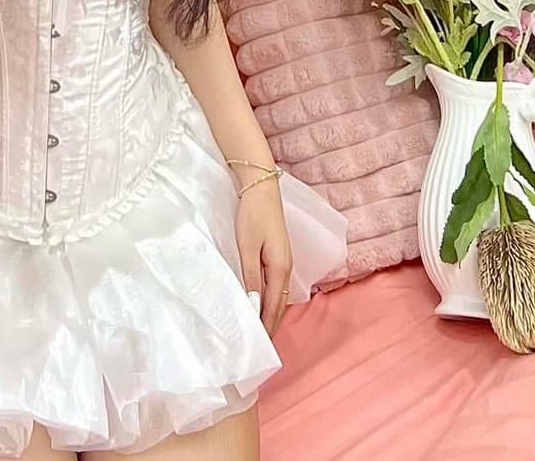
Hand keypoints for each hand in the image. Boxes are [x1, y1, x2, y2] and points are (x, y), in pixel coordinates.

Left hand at [236, 177, 292, 335]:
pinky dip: (270, 299)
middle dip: (271, 325)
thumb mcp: (247, 246)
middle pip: (279, 304)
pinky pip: (276, 285)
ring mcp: (284, 261)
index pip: (274, 306)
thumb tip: (253, 306)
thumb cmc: (253, 215)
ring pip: (279, 295)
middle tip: (259, 347)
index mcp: (280, 268)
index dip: (267, 327)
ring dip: (270, 313)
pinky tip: (260, 304)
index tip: (260, 348)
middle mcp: (286, 268)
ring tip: (258, 331)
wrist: (261, 187)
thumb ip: (250, 276)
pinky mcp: (279, 255)